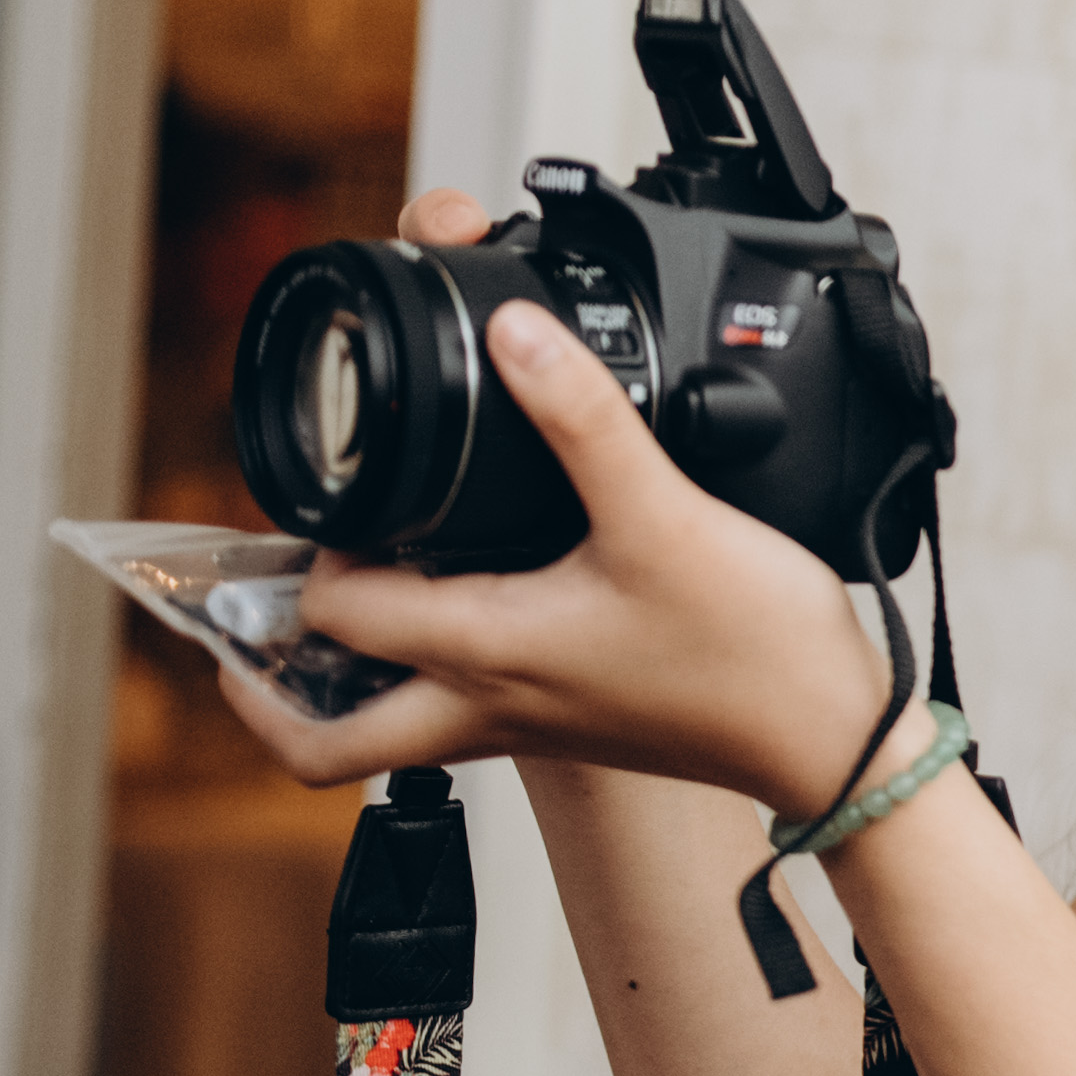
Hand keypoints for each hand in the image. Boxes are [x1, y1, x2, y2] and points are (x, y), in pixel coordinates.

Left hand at [212, 297, 896, 811]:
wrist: (835, 741)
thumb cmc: (754, 651)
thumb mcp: (663, 515)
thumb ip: (582, 418)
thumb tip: (512, 335)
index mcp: (484, 650)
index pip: (335, 615)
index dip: (313, 554)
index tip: (329, 502)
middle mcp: (489, 703)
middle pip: (322, 740)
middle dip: (261, 685)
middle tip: (240, 625)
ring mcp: (531, 725)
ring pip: (386, 735)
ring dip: (339, 686)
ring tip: (333, 611)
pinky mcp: (577, 726)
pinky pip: (463, 717)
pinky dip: (431, 673)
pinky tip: (474, 606)